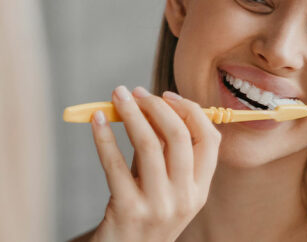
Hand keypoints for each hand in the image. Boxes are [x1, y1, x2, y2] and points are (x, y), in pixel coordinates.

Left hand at [89, 86, 220, 241]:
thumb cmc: (146, 213)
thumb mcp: (167, 187)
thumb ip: (166, 152)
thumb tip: (152, 106)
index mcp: (200, 189)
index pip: (210, 139)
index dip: (190, 110)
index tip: (167, 95)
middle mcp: (185, 197)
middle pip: (179, 136)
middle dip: (156, 106)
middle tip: (136, 92)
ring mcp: (159, 206)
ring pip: (148, 144)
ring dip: (130, 113)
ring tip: (117, 96)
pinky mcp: (128, 210)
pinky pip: (115, 164)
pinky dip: (104, 137)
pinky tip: (97, 120)